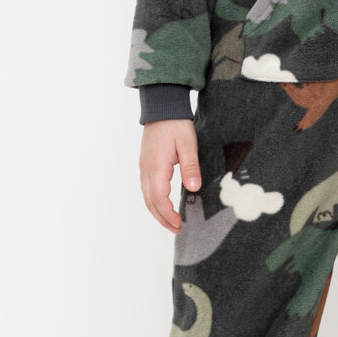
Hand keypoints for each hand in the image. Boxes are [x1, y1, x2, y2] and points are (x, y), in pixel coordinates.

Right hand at [139, 118, 201, 233]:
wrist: (162, 107)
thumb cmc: (176, 123)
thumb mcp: (188, 143)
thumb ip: (190, 166)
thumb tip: (193, 188)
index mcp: (156, 166)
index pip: (158, 198)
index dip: (167, 214)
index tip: (178, 225)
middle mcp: (146, 169)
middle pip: (150, 201)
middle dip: (162, 218)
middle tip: (176, 229)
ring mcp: (144, 167)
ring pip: (146, 196)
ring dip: (157, 212)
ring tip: (170, 222)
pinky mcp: (146, 164)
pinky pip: (147, 189)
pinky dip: (154, 201)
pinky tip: (164, 205)